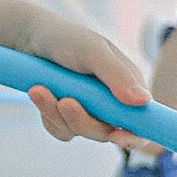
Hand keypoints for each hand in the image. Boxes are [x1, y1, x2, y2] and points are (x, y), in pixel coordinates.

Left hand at [23, 17, 148, 150]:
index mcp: (128, 86)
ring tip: (40, 89)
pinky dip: (47, 114)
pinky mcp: (66, 118)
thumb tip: (144, 101)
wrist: (32, 38)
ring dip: (57, 114)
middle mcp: (111, 103)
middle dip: (82, 120)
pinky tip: (39, 92)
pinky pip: (60, 130)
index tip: (117, 137)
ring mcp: (89, 112)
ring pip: (79, 132)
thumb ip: (117, 75)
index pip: (142, 121)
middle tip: (65, 101)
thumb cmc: (67, 39)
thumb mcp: (93, 51)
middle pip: (106, 133)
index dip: (135, 136)